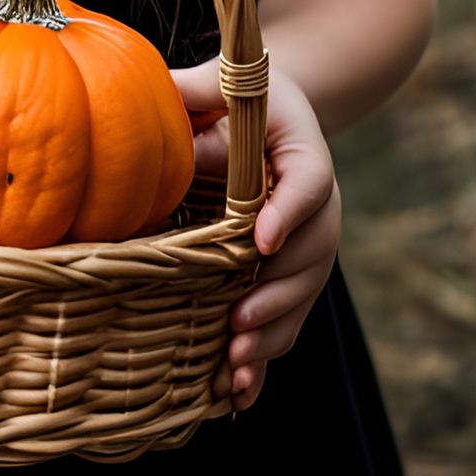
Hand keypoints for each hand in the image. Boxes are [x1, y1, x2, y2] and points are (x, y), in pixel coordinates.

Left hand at [170, 56, 341, 413]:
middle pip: (312, 255)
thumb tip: (156, 112)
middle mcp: (320, 206)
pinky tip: (241, 393)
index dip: (288, 213)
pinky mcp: (293, 271)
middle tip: (239, 322)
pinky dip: (268, 353)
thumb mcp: (223, 82)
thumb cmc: (242, 95)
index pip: (308, 183)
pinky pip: (288, 316)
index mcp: (306, 153)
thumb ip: (194, 92)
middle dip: (277, 294)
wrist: (276, 113)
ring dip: (272, 333)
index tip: (262, 241)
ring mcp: (311, 244)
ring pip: (302, 295)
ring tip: (237, 365)